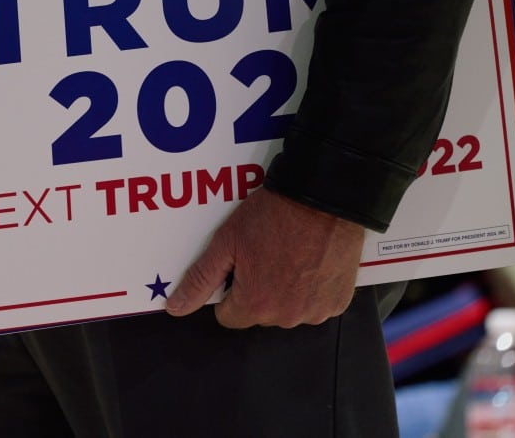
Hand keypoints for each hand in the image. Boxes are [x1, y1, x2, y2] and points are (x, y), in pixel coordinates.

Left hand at [165, 187, 365, 328]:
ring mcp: (316, 311)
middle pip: (261, 313)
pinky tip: (312, 260)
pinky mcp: (339, 301)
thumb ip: (201, 279)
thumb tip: (175, 308)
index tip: (241, 265)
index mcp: (256, 305)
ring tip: (291, 254)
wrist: (323, 196)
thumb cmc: (273, 215)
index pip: (229, 316)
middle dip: (259, 290)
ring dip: (287, 290)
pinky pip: (317, 304)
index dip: (230, 289)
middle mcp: (287, 317)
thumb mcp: (227, 242)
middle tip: (266, 254)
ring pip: (290, 310)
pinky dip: (313, 288)